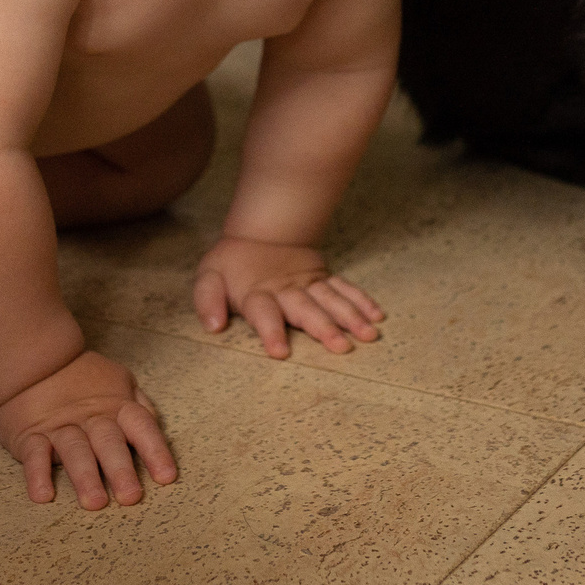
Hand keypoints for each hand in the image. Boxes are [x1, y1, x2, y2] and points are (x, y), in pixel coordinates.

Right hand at [0, 348, 176, 508]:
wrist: (33, 360)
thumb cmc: (83, 378)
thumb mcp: (118, 381)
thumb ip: (138, 405)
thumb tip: (157, 426)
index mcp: (116, 406)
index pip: (141, 427)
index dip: (155, 451)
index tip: (166, 477)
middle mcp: (91, 418)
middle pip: (108, 442)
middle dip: (120, 469)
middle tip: (130, 497)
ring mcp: (60, 428)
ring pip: (75, 451)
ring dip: (85, 476)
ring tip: (94, 502)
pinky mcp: (30, 436)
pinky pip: (34, 455)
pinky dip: (37, 475)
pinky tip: (44, 495)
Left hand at [193, 235, 384, 356]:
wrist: (261, 231)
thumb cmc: (232, 263)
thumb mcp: (209, 276)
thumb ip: (208, 300)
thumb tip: (213, 326)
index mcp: (256, 292)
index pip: (263, 312)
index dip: (270, 331)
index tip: (280, 352)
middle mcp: (285, 289)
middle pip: (305, 309)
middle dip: (324, 328)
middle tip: (341, 347)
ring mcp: (308, 283)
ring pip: (330, 299)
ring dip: (350, 317)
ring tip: (368, 335)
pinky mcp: (323, 277)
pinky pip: (344, 288)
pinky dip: (361, 300)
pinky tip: (376, 316)